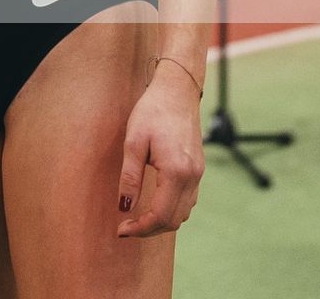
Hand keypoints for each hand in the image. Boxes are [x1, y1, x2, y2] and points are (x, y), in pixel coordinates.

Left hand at [116, 61, 205, 237]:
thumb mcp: (133, 142)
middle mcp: (192, 177)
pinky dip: (171, 210)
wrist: (177, 91)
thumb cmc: (152, 111)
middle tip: (126, 226)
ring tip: (137, 218)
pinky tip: (154, 203)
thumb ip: (130, 177)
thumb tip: (124, 207)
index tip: (121, 229)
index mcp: (177, 171)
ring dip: (161, 222)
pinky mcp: (199, 170)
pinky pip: (188, 201)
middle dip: (149, 229)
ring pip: (183, 214)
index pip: (161, 215)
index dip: (140, 228)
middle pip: (174, 220)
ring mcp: (199, 174)